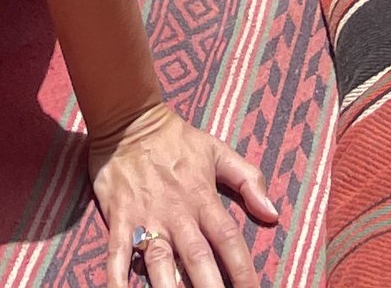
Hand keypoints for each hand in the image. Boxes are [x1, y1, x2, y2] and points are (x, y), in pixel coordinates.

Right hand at [89, 99, 277, 287]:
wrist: (127, 119)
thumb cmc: (175, 138)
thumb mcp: (216, 151)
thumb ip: (248, 179)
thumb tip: (273, 213)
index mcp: (202, 198)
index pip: (229, 241)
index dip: (243, 272)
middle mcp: (177, 214)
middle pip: (197, 259)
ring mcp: (146, 217)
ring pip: (159, 262)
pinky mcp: (119, 219)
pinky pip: (117, 254)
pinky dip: (117, 279)